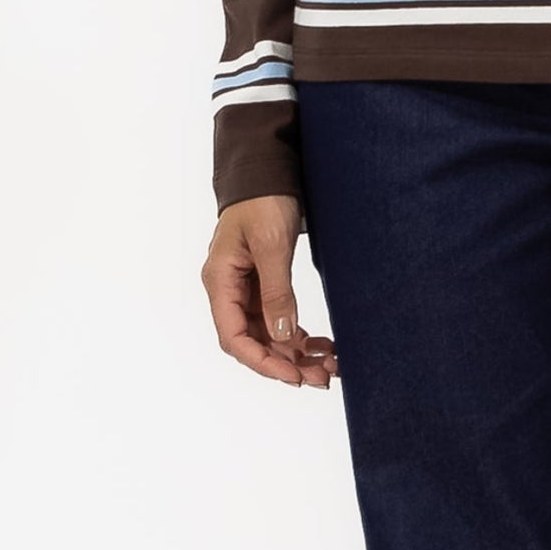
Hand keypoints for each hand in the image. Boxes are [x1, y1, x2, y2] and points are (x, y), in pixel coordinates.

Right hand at [202, 193, 337, 389]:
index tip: (293, 375)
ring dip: (297, 354)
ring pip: (269, 335)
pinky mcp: (264, 284)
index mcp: (220, 282)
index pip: (233, 337)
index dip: (262, 362)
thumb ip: (276, 292)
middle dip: (286, 363)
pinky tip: (324, 346)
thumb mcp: (271, 245)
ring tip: (330, 367)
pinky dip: (300, 335)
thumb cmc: (262, 200)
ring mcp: (246, 289)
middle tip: (322, 378)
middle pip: (253, 342)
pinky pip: (279, 320)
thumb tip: (283, 335)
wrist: (268, 171)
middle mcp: (229, 290)